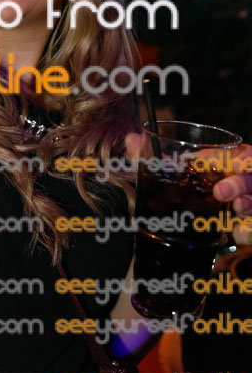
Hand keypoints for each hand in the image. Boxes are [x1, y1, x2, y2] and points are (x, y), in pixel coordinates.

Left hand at [125, 135, 251, 245]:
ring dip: (248, 204)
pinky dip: (246, 232)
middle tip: (220, 192)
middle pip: (251, 179)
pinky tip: (235, 234)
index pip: (244, 156)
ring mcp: (247, 205)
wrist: (189, 225)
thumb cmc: (188, 189)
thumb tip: (131, 138)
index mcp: (226, 163)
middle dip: (242, 184)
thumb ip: (155, 158)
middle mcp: (241, 182)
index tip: (239, 164)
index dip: (245, 158)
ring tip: (235, 209)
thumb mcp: (173, 173)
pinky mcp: (248, 228)